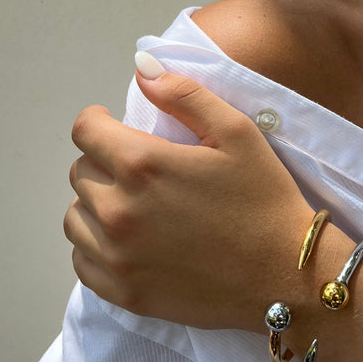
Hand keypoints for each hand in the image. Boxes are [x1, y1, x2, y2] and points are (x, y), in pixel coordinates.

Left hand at [64, 52, 313, 330]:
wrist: (286, 275)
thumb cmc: (265, 200)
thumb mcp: (237, 133)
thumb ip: (185, 95)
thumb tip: (141, 68)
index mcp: (142, 165)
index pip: (85, 130)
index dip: (98, 121)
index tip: (114, 126)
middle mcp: (117, 211)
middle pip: (80, 173)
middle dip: (103, 162)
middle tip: (140, 171)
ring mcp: (117, 258)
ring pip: (75, 217)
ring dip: (96, 204)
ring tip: (131, 206)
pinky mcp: (124, 293)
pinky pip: (82, 261)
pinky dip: (96, 247)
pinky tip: (127, 243)